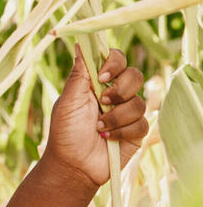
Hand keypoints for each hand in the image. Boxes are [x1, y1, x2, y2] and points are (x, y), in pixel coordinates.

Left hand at [44, 45, 147, 188]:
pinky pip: (141, 123)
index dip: (114, 63)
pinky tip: (107, 138)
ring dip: (115, 117)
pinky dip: (121, 131)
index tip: (103, 76)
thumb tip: (79, 42)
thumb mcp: (68, 100)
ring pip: (139, 102)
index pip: (117, 60)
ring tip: (98, 128)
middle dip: (119, 90)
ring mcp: (128, 112)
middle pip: (135, 76)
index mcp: (98, 83)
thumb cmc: (65, 131)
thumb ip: (78, 73)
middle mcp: (116, 94)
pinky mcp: (137, 131)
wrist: (72, 164)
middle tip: (102, 102)